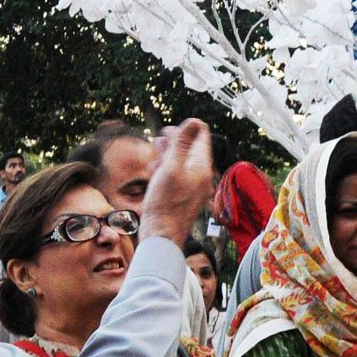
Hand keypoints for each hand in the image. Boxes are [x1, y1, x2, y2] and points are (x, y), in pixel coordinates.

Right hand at [138, 119, 212, 245]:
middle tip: (160, 139)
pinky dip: (166, 169)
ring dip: (168, 154)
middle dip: (174, 141)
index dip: (185, 128)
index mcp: (201, 166)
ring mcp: (193, 186)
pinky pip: (177, 175)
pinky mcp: (183, 195)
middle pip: (190, 147)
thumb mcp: (170, 167)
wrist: (161, 236)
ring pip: (182, 161)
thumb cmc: (165, 204)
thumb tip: (193, 120)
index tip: (169, 132)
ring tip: (155, 154)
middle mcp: (201, 175)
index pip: (201, 135)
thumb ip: (181, 143)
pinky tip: (154, 171)